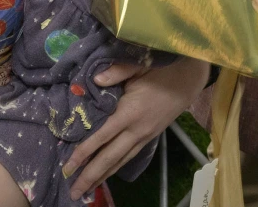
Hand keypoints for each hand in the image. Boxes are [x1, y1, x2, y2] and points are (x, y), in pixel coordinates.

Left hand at [63, 57, 209, 199]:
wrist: (189, 79)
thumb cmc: (162, 69)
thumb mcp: (139, 65)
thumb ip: (116, 72)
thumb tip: (95, 79)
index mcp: (130, 112)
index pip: (102, 137)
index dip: (83, 153)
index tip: (68, 167)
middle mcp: (137, 129)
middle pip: (110, 158)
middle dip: (90, 176)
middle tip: (74, 193)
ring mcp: (145, 136)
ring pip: (120, 161)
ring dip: (103, 176)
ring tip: (87, 189)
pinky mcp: (150, 137)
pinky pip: (129, 156)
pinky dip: (116, 167)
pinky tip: (107, 173)